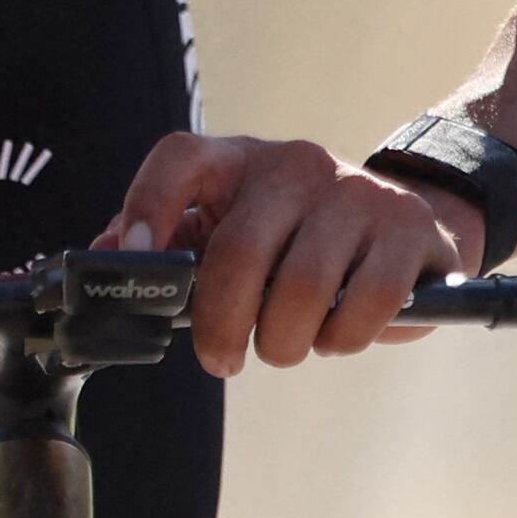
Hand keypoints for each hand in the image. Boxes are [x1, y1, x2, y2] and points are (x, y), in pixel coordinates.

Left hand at [109, 131, 468, 376]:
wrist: (402, 223)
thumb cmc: (298, 237)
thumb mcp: (233, 227)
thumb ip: (172, 242)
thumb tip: (108, 256)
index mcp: (239, 161)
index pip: (180, 159)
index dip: (147, 205)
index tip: (134, 256)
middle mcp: (295, 165)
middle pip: (239, 253)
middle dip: (222, 326)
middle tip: (223, 359)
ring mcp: (355, 191)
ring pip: (302, 289)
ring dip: (286, 342)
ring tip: (288, 342)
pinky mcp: (407, 226)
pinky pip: (367, 305)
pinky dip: (344, 338)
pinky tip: (337, 331)